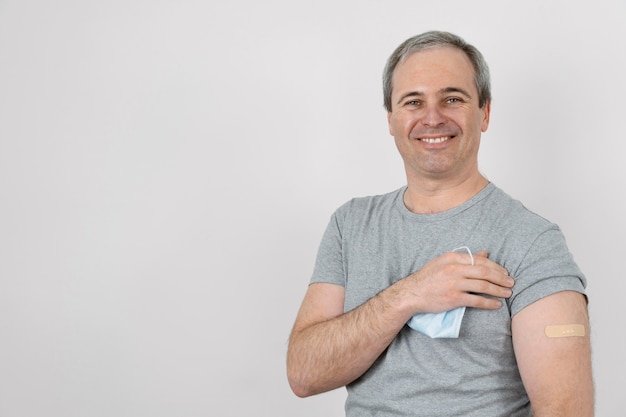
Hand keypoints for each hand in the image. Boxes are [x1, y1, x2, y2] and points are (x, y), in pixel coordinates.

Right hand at [396, 251, 513, 313]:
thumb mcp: (444, 262)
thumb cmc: (428, 277)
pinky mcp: (453, 299)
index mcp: (452, 257)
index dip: (496, 267)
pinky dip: (489, 303)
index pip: (480, 260)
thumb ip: (465, 258)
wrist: (412, 293)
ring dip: (498, 290)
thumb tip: (485, 254)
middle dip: (501, 278)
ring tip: (508, 293)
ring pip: (483, 286)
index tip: (504, 272)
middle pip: (485, 272)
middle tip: (511, 282)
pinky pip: (476, 300)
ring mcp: (454, 284)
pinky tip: (496, 305)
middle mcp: (454, 269)